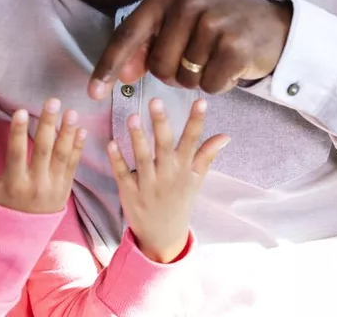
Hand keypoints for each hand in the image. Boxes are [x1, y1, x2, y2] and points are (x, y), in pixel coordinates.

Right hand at [0, 99, 85, 213]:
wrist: (22, 237)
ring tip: (72, 112)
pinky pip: (73, 166)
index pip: (16, 154)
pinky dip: (78, 148)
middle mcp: (36, 185)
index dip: (18, 132)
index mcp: (14, 184)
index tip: (20, 110)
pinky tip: (82, 131)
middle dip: (48, 125)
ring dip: (67, 133)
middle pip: (43, 151)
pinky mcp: (65, 189)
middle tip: (52, 102)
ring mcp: (53, 188)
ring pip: (62, 156)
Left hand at [89, 0, 291, 97]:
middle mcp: (186, 4)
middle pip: (157, 67)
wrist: (272, 22)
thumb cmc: (215, 24)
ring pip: (183, 79)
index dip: (108, 66)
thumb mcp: (177, 24)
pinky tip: (230, 64)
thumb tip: (122, 74)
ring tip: (214, 57)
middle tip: (193, 58)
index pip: (127, 36)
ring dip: (197, 79)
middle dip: (172, 74)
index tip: (93, 92)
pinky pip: (209, 86)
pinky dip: (218, 84)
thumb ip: (146, 45)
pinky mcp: (235, 46)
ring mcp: (213, 23)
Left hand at [107, 98, 228, 262]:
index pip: (192, 142)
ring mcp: (148, 184)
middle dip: (161, 124)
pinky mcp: (129, 192)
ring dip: (137, 138)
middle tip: (156, 101)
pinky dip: (117, 160)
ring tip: (133, 116)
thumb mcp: (196, 180)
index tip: (201, 101)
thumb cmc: (180, 201)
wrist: (163, 236)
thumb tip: (225, 136)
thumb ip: (207, 156)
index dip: (197, 121)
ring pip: (142, 158)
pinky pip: (122, 173)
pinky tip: (111, 143)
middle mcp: (167, 175)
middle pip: (164, 146)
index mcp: (184, 169)